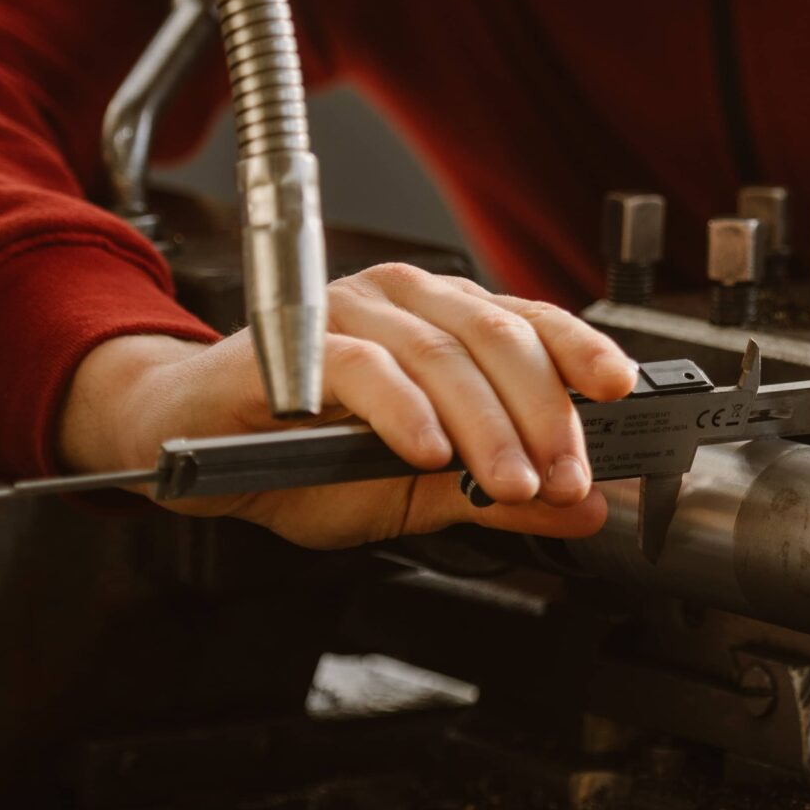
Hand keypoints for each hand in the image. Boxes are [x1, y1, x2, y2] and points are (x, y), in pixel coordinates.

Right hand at [57, 263, 639, 548]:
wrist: (187, 457)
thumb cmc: (296, 460)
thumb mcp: (415, 492)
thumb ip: (496, 494)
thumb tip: (586, 509)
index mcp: (441, 322)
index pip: (530, 323)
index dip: (580, 353)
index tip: (622, 394)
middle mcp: (400, 301)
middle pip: (497, 338)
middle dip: (543, 414)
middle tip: (565, 478)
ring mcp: (345, 313)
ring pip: (439, 353)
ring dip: (485, 425)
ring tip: (510, 482)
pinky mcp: (292, 343)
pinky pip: (362, 368)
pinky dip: (403, 412)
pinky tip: (426, 453)